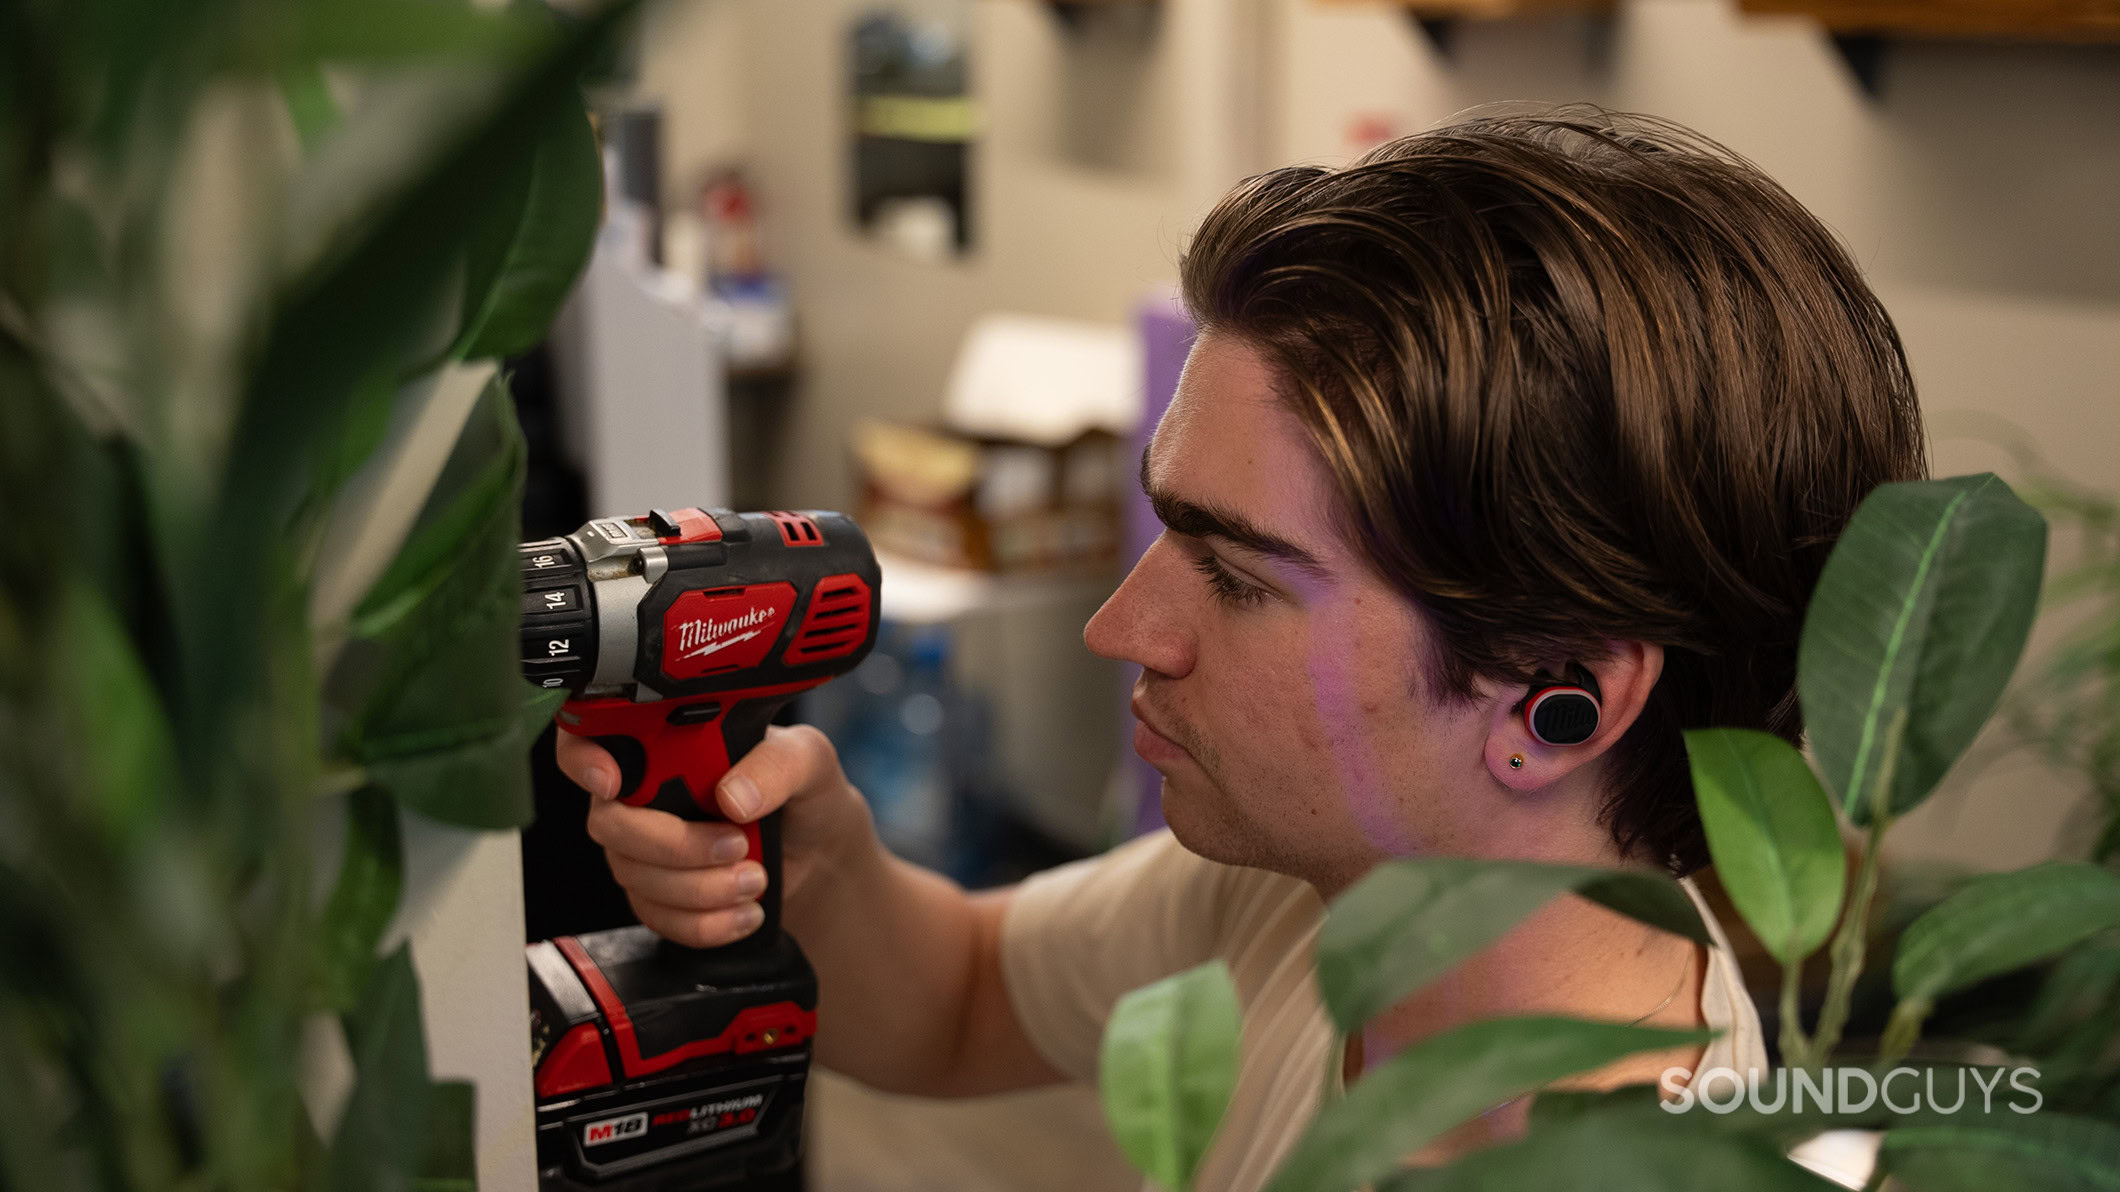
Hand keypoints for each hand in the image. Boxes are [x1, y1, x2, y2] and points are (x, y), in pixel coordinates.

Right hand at [556, 723, 875, 947]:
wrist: (819, 856)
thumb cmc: (805, 794)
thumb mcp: (808, 761)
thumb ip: (777, 765)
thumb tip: (733, 795)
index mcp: (669, 743)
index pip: (592, 739)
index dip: (583, 759)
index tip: (612, 782)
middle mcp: (644, 794)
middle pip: (610, 823)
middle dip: (675, 845)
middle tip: (736, 845)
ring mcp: (643, 849)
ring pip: (635, 877)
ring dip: (700, 889)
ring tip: (755, 879)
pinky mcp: (656, 897)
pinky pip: (657, 919)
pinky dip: (705, 923)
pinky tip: (743, 913)